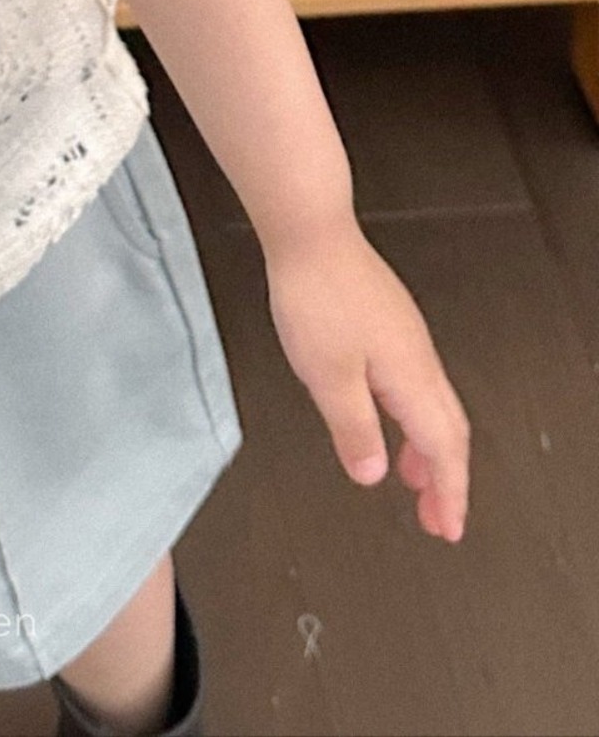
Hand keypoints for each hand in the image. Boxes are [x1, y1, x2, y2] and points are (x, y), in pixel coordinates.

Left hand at [263, 222, 469, 541]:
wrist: (311, 233)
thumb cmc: (317, 294)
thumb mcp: (327, 376)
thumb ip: (353, 428)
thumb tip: (372, 473)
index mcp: (411, 378)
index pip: (443, 449)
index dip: (449, 493)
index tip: (447, 528)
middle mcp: (418, 358)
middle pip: (448, 430)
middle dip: (444, 479)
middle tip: (435, 516)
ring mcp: (405, 338)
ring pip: (431, 406)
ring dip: (425, 448)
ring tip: (409, 478)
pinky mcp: (388, 323)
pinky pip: (412, 384)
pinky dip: (408, 417)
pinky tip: (383, 418)